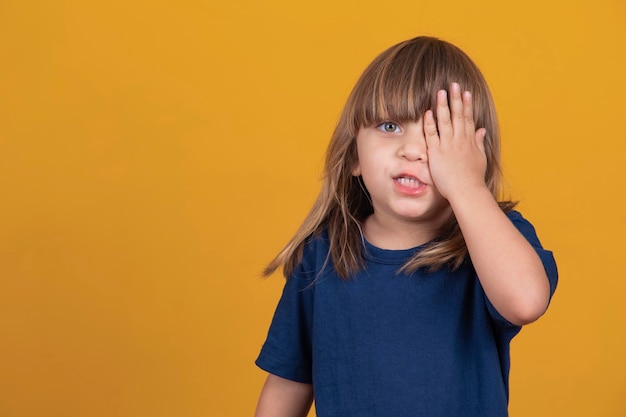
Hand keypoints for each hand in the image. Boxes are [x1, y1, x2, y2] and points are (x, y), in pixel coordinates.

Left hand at [423, 82, 487, 200]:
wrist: (467, 191)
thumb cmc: (473, 178)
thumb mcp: (480, 158)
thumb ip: (479, 143)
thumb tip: (482, 130)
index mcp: (470, 141)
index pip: (468, 118)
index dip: (467, 104)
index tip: (466, 92)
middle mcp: (460, 140)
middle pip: (458, 115)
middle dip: (456, 99)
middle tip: (453, 84)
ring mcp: (448, 145)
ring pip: (445, 121)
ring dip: (443, 105)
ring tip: (441, 91)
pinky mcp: (437, 153)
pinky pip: (432, 135)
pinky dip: (430, 123)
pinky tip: (428, 112)